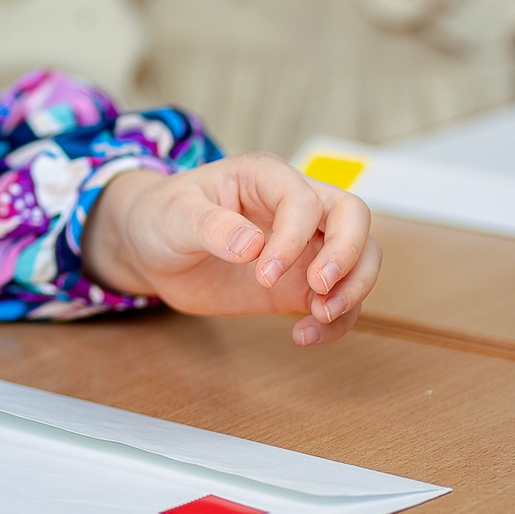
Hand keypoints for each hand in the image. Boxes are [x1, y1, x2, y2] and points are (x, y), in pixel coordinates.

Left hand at [81, 156, 380, 344]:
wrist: (152, 250)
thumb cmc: (161, 217)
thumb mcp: (174, 216)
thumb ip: (210, 226)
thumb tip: (251, 245)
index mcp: (264, 176)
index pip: (304, 199)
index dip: (294, 237)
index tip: (264, 273)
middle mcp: (295, 205)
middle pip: (353, 216)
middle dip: (348, 254)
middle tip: (318, 289)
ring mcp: (304, 244)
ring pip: (362, 256)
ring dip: (354, 288)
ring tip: (319, 316)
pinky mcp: (302, 283)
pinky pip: (340, 299)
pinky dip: (336, 321)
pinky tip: (304, 336)